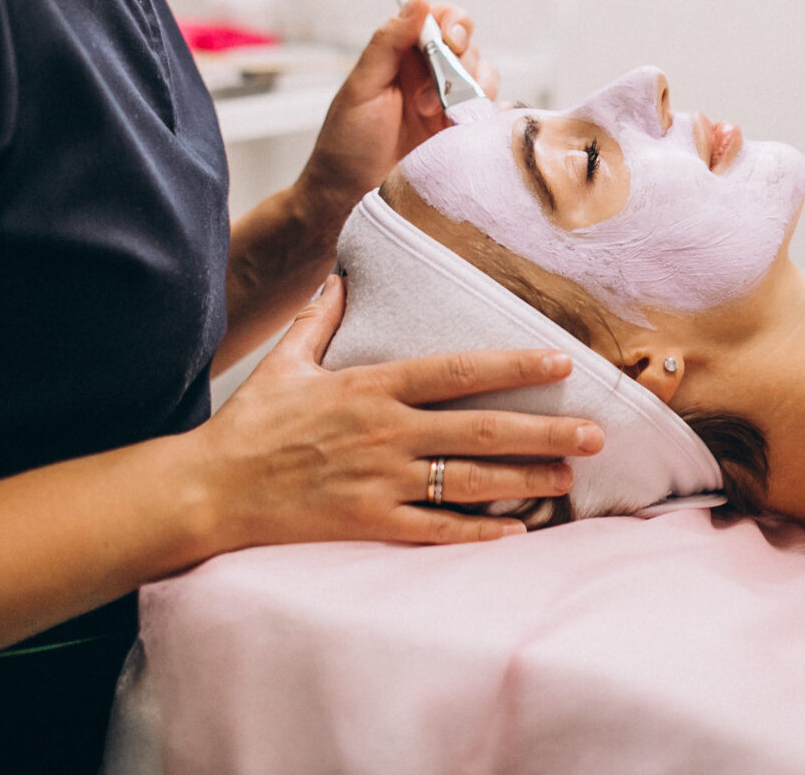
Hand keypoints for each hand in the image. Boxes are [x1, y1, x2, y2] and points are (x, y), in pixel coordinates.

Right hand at [194, 278, 600, 547]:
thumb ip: (321, 318)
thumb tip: (342, 275)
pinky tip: (516, 530)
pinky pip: (435, 529)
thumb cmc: (250, 425)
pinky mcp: (368, 524)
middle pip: (481, 427)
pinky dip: (478, 530)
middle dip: (544, 430)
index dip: (514, 363)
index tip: (561, 362)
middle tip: (595, 433)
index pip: (457, 370)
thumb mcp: (286, 362)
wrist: (209, 490)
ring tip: (569, 479)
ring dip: (525, 480)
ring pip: (469, 479)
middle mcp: (384, 432)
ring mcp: (379, 482)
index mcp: (371, 387)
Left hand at [298, 0, 500, 207]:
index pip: (439, 19)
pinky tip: (467, 129)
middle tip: (430, 93)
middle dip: (456, 64)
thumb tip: (418, 0)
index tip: (447, 38)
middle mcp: (430, 76)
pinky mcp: (463, 134)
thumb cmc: (345, 145)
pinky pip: (494, 113)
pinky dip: (490, 115)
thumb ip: (388, 42)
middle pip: (468, 46)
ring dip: (466, 93)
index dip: (451, 21)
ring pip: (485, 76)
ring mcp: (449, 106)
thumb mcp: (361, 87)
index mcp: (403, 57)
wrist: (349, 200)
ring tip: (432, 119)